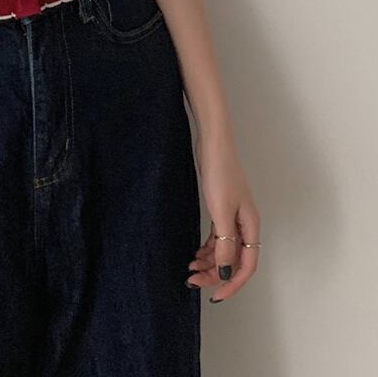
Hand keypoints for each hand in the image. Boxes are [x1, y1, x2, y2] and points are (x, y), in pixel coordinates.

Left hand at [185, 127, 260, 302]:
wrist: (213, 146)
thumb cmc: (220, 174)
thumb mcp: (221, 212)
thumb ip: (225, 244)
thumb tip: (227, 272)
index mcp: (251, 227)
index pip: (247, 267)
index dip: (232, 284)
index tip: (215, 296)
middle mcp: (245, 225)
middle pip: (235, 261)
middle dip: (216, 274)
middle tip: (192, 281)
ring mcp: (233, 217)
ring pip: (224, 250)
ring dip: (210, 263)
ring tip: (190, 269)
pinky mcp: (221, 209)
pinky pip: (218, 238)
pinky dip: (207, 248)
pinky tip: (195, 254)